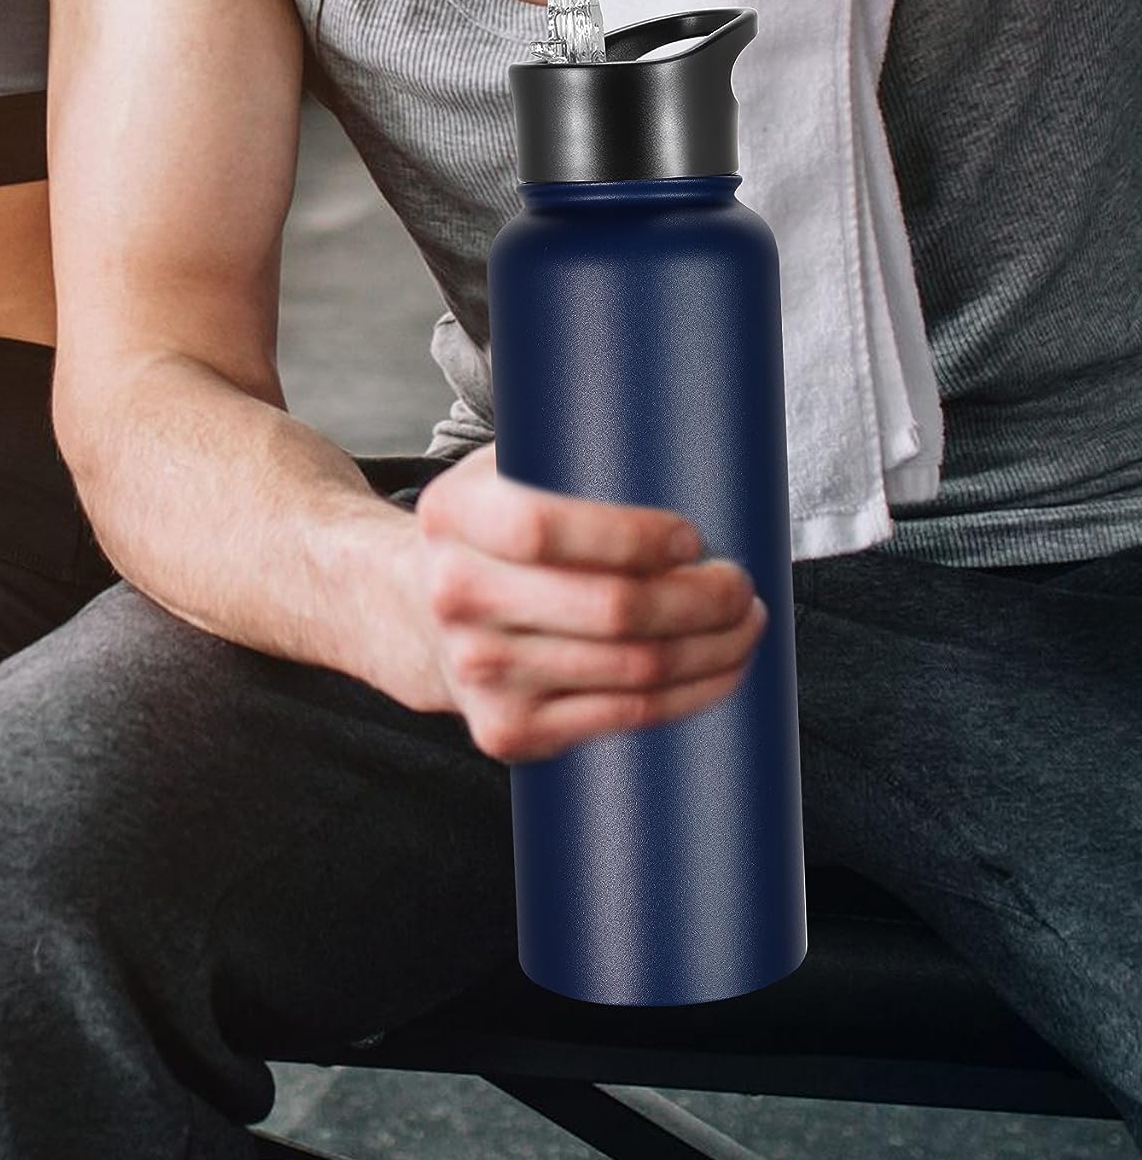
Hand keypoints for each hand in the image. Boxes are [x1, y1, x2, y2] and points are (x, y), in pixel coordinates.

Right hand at [374, 443, 767, 763]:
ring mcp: (480, 670)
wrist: (415, 612)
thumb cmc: (491, 533)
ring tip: (743, 622)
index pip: (543, 530)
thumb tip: (679, 431)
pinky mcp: (507, 729)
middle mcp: (455, 595)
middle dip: (704, 598)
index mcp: (450, 515)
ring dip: (714, 648)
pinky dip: (693, 693)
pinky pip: (626, 717)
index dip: (630, 536)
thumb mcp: (500, 471)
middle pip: (611, 609)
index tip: (691, 535)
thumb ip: (561, 451)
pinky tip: (718, 667)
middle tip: (739, 582)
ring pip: (634, 670)